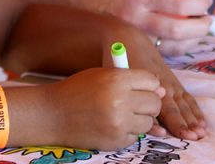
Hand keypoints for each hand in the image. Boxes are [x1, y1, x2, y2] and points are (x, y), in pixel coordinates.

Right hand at [47, 67, 162, 149]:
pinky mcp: (115, 140)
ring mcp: (118, 123)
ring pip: (148, 122)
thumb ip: (131, 79)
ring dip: (140, 119)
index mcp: (117, 79)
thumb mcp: (102, 75)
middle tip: (135, 104)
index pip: (152, 81)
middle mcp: (120, 100)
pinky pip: (136, 136)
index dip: (149, 86)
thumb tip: (162, 92)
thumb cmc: (78, 90)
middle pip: (154, 103)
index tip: (142, 89)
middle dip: (149, 103)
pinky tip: (113, 125)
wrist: (52, 115)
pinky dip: (128, 132)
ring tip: (122, 115)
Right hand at [68, 0, 214, 40]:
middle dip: (201, 27)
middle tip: (208, 20)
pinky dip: (180, 45)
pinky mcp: (134, 44)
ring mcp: (134, 34)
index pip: (179, 4)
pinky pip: (163, 51)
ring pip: (172, 46)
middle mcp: (136, 17)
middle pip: (177, 31)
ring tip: (198, 26)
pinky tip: (185, 35)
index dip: (200, 4)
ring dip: (193, 39)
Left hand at [110, 34, 206, 140]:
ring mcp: (172, 83)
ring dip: (194, 118)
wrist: (131, 41)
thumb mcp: (126, 84)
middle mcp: (166, 85)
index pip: (167, 109)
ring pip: (185, 104)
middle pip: (179, 108)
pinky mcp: (175, 82)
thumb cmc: (124, 65)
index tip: (183, 135)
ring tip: (202, 133)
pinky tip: (201, 121)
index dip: (176, 123)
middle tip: (197, 137)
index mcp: (154, 85)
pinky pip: (188, 98)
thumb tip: (153, 128)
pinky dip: (195, 110)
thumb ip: (138, 106)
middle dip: (188, 123)